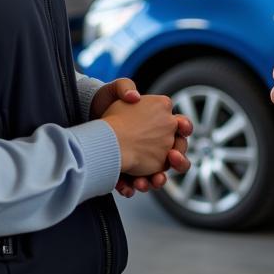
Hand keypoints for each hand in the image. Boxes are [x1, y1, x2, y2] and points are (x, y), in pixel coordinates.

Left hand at [91, 80, 192, 195]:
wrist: (87, 123)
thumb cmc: (105, 103)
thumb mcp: (114, 90)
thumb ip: (125, 86)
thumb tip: (134, 97)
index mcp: (160, 120)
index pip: (182, 126)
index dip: (185, 128)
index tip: (180, 127)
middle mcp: (157, 142)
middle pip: (177, 156)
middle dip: (179, 161)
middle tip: (171, 158)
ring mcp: (145, 159)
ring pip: (159, 175)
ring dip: (156, 180)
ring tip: (146, 182)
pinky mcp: (129, 171)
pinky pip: (136, 184)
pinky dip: (133, 187)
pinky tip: (127, 187)